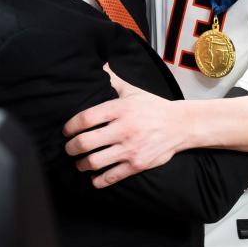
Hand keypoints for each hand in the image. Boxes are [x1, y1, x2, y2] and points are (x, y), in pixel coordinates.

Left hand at [61, 65, 185, 187]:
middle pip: (85, 142)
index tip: (66, 131)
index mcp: (120, 109)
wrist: (181, 125)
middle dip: (71, 148)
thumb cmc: (154, 107)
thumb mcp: (133, 91)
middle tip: (68, 149)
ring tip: (79, 163)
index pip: (86, 118)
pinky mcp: (137, 164)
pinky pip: (111, 177)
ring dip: (81, 165)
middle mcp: (123, 129)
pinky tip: (94, 179)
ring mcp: (130, 148)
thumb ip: (113, 80)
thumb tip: (100, 66)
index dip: (70, 126)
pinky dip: (98, 181)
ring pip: (94, 162)